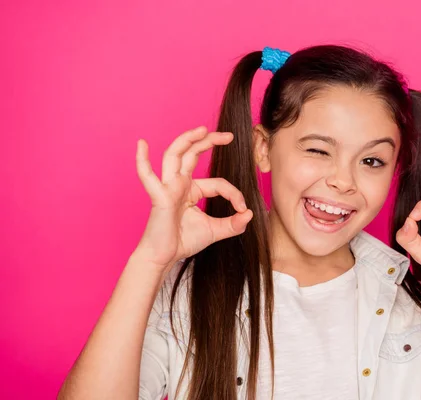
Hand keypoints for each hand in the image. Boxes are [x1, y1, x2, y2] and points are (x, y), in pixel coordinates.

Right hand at [132, 126, 252, 270]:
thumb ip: (233, 224)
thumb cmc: (184, 242)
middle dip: (210, 141)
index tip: (243, 209)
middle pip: (193, 154)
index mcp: (192, 190)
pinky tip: (141, 144)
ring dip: (187, 139)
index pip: (218, 184)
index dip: (234, 194)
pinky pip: (147, 176)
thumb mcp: (215, 231)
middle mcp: (179, 184)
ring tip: (202, 128)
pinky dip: (142, 160)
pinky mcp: (159, 196)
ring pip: (175, 155)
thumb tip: (250, 214)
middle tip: (229, 135)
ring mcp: (168, 187)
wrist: (165, 258)